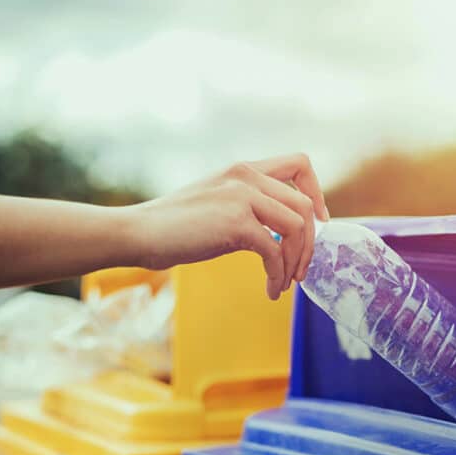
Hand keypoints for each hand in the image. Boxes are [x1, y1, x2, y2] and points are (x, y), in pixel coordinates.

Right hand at [126, 153, 329, 298]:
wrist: (138, 232)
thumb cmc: (174, 226)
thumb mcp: (216, 202)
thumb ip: (247, 206)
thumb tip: (279, 233)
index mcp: (243, 169)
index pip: (300, 164)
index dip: (317, 193)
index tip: (317, 223)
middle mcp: (246, 176)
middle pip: (304, 205)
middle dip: (310, 243)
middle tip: (300, 269)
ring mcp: (241, 197)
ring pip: (296, 227)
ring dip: (295, 262)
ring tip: (284, 282)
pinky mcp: (236, 224)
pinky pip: (274, 252)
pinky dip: (278, 276)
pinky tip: (270, 290)